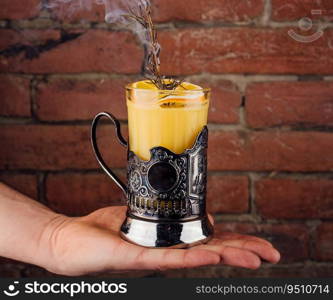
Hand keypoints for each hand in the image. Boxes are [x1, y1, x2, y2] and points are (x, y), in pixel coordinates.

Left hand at [41, 206, 279, 275]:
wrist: (70, 241)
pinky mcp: (138, 258)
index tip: (256, 242)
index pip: (208, 241)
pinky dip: (192, 257)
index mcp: (168, 240)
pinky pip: (168, 258)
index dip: (233, 242)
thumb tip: (185, 208)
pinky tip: (212, 257)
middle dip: (242, 251)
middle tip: (271, 254)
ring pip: (196, 256)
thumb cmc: (102, 229)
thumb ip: (160, 213)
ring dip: (226, 256)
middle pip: (210, 250)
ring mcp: (154, 256)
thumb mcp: (136, 214)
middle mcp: (167, 250)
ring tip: (254, 257)